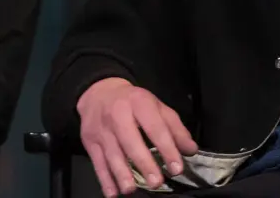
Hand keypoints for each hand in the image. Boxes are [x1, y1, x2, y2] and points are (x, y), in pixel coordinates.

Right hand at [76, 77, 197, 196]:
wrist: (98, 92)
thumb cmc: (133, 103)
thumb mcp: (156, 107)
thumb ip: (174, 128)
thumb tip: (190, 150)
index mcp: (139, 103)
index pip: (155, 127)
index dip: (167, 148)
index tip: (177, 168)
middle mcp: (118, 115)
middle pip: (131, 141)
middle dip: (144, 163)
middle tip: (156, 182)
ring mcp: (102, 129)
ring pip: (112, 153)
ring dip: (122, 173)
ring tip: (131, 189)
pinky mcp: (89, 141)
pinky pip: (97, 162)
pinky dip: (104, 179)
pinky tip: (113, 193)